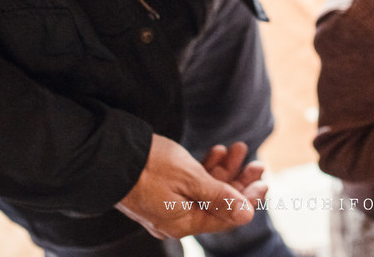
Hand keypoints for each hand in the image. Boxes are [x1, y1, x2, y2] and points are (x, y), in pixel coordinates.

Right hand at [116, 136, 267, 239]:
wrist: (109, 154)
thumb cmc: (151, 166)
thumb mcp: (191, 179)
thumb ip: (220, 198)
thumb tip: (247, 215)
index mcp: (183, 224)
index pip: (226, 218)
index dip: (248, 199)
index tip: (264, 181)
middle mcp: (175, 220)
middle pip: (218, 205)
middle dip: (239, 182)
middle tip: (257, 163)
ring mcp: (167, 206)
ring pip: (206, 191)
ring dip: (224, 171)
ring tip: (237, 148)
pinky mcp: (160, 191)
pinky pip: (190, 184)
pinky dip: (205, 169)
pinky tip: (216, 151)